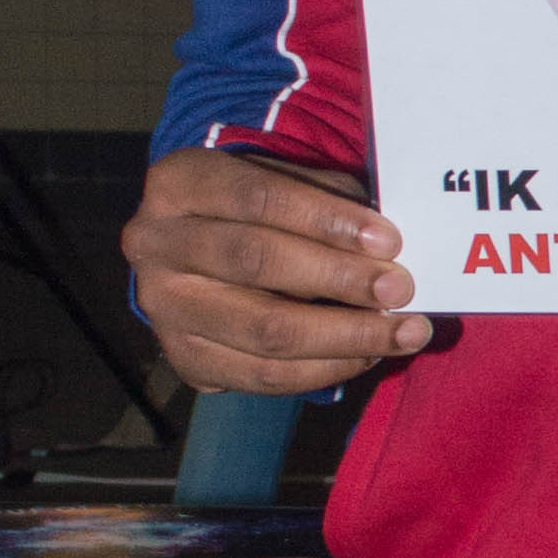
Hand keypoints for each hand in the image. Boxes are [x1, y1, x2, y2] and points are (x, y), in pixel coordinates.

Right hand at [123, 145, 429, 395]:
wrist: (194, 256)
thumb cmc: (255, 209)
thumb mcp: (281, 180)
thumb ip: (325, 198)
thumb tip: (387, 244)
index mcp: (178, 183)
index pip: (257, 197)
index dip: (326, 219)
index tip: (387, 240)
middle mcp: (155, 244)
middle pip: (256, 262)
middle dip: (339, 278)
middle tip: (400, 288)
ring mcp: (163, 308)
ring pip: (263, 331)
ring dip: (344, 335)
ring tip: (403, 332)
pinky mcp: (184, 360)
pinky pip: (262, 377)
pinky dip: (324, 369)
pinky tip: (367, 354)